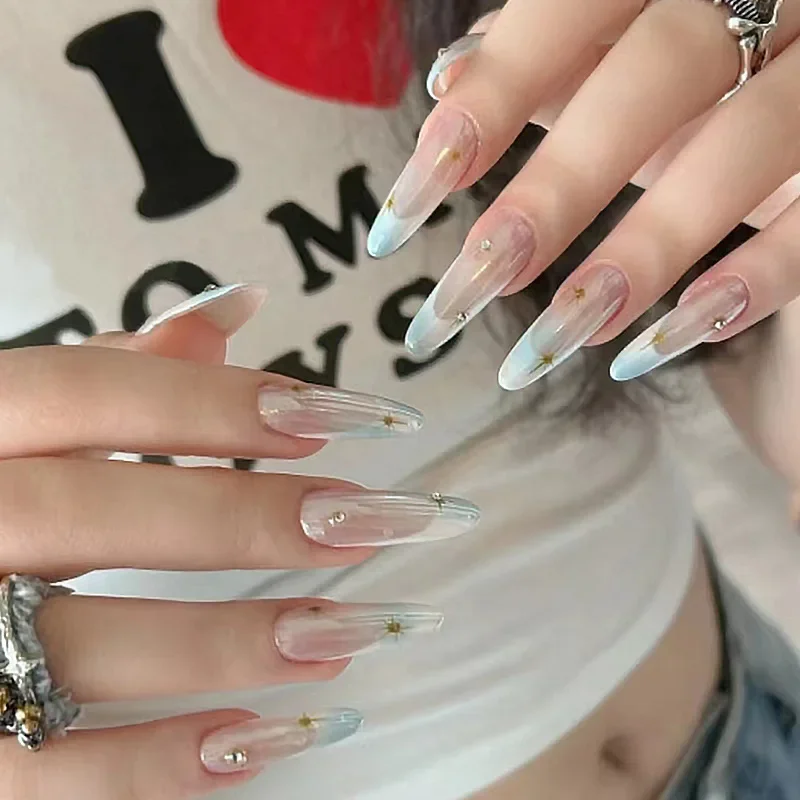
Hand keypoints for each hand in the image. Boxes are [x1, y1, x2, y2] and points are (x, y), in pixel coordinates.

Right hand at [0, 285, 477, 798]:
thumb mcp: (30, 424)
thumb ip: (122, 369)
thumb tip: (236, 303)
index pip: (81, 393)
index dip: (208, 403)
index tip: (332, 415)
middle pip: (83, 515)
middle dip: (238, 518)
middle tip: (363, 519)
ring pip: (74, 649)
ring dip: (227, 643)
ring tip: (346, 631)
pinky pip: (54, 780)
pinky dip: (157, 766)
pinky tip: (261, 741)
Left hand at [369, 0, 799, 387]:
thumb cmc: (691, 90)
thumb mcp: (616, 64)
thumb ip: (545, 62)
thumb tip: (450, 74)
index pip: (568, 8)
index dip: (491, 99)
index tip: (413, 198)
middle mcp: (762, 3)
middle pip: (654, 76)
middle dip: (554, 190)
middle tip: (472, 284)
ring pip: (743, 146)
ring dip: (642, 250)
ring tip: (559, 336)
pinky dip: (745, 285)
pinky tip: (654, 347)